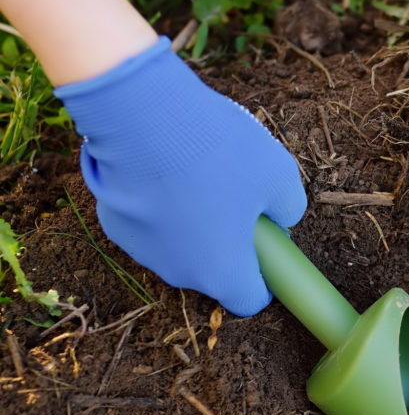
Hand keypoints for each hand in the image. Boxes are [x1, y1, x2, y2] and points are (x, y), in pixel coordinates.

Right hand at [55, 37, 305, 315]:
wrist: (141, 115)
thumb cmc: (218, 150)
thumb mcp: (279, 174)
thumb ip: (290, 207)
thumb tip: (283, 218)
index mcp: (222, 272)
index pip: (250, 299)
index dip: (265, 276)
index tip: (269, 246)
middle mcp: (178, 274)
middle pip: (214, 272)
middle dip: (230, 244)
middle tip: (237, 198)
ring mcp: (141, 251)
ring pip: (180, 248)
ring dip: (194, 225)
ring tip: (199, 174)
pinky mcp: (113, 224)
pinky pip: (150, 224)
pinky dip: (161, 206)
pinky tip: (165, 168)